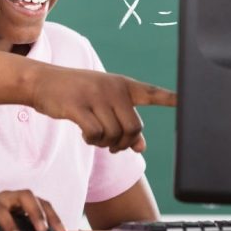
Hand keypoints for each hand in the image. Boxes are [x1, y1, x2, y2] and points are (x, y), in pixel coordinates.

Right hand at [0, 190, 64, 230]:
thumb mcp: (13, 224)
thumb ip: (27, 229)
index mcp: (19, 199)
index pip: (40, 201)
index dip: (52, 216)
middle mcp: (6, 198)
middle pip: (24, 196)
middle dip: (35, 212)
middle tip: (43, 230)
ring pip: (1, 211)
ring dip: (11, 226)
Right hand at [28, 65, 176, 152]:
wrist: (43, 82)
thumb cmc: (77, 93)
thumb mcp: (103, 103)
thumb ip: (124, 123)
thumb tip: (141, 148)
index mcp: (123, 85)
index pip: (152, 93)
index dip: (170, 98)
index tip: (187, 100)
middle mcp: (113, 88)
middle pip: (134, 128)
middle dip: (124, 142)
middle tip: (111, 144)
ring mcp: (95, 96)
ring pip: (114, 134)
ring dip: (105, 143)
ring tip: (94, 136)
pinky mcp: (78, 106)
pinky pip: (95, 134)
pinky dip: (92, 140)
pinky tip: (85, 134)